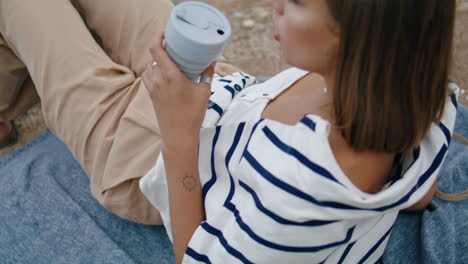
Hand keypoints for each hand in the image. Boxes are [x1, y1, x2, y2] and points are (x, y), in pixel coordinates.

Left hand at [142, 31, 214, 150]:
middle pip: (153, 55)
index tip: (165, 32)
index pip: (156, 49)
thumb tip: (212, 60)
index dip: (158, 37)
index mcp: (170, 75)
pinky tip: (164, 72)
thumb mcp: (204, 91)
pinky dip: (154, 70)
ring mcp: (152, 87)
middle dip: (160, 47)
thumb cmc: (193, 114)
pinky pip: (148, 76)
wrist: (178, 135)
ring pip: (149, 66)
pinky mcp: (151, 94)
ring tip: (168, 57)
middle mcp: (158, 79)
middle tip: (172, 44)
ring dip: (156, 59)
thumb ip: (207, 73)